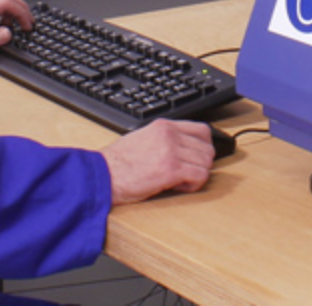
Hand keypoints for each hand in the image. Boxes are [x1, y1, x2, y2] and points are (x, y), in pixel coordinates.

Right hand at [100, 120, 214, 204]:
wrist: (104, 175)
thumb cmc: (119, 162)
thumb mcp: (144, 138)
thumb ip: (166, 138)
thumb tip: (186, 147)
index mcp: (164, 126)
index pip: (202, 130)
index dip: (203, 146)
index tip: (196, 157)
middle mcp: (170, 135)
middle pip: (207, 149)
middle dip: (200, 164)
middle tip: (185, 173)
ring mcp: (171, 151)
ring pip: (206, 163)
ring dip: (196, 175)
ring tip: (179, 180)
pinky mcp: (171, 170)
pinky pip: (200, 176)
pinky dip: (193, 185)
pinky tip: (178, 186)